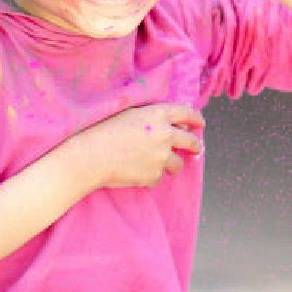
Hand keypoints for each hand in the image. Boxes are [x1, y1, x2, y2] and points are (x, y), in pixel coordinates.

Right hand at [80, 104, 204, 188]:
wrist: (92, 155)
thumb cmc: (104, 131)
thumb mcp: (129, 114)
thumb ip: (151, 117)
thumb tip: (166, 125)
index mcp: (159, 115)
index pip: (186, 113)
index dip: (196, 118)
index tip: (200, 123)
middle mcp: (166, 135)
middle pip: (190, 141)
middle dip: (195, 146)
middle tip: (195, 149)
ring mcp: (162, 157)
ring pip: (177, 164)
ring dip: (172, 165)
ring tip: (159, 165)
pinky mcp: (154, 175)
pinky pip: (158, 177)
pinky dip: (151, 176)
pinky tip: (136, 172)